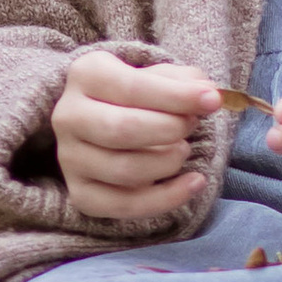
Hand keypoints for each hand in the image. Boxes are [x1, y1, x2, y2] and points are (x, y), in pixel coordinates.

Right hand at [51, 47, 221, 225]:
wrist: (107, 119)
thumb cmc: (139, 95)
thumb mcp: (159, 76)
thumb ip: (184, 81)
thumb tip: (207, 93)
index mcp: (86, 75)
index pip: (131, 87)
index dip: (176, 96)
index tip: (212, 101)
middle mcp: (68, 116)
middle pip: (121, 130)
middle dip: (169, 129)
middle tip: (192, 125)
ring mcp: (70, 158)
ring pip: (125, 170)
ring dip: (168, 162)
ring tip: (183, 149)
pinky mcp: (81, 193)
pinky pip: (124, 205)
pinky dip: (167, 198)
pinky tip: (193, 182)